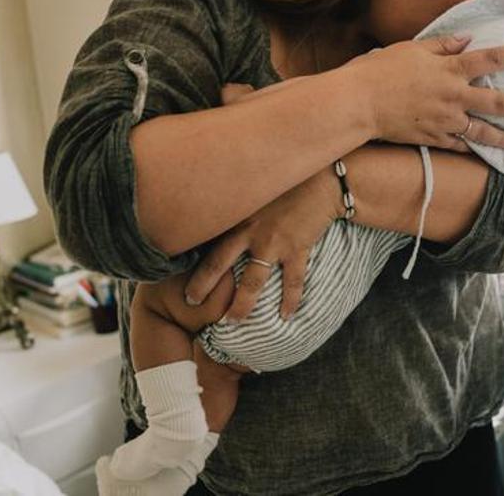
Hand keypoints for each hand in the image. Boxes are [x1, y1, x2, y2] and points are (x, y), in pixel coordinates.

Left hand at [182, 163, 341, 321]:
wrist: (322, 183)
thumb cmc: (290, 184)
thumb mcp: (258, 191)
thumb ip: (241, 205)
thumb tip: (223, 214)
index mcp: (238, 217)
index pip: (208, 240)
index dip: (191, 256)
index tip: (181, 268)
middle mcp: (251, 232)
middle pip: (219, 264)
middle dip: (203, 286)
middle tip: (192, 303)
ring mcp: (274, 243)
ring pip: (252, 282)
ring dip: (241, 304)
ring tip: (233, 321)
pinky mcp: (297, 249)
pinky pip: (292, 281)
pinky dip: (290, 301)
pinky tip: (286, 316)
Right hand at [341, 34, 503, 151]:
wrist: (358, 103)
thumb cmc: (380, 70)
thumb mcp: (412, 49)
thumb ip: (442, 45)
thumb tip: (466, 39)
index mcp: (450, 70)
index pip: (491, 59)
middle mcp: (453, 96)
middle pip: (497, 102)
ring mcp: (444, 121)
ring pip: (481, 131)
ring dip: (502, 136)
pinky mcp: (432, 138)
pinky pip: (457, 145)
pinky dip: (470, 147)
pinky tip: (480, 151)